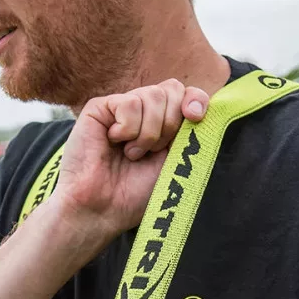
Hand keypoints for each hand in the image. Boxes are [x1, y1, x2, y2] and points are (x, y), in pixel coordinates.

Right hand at [54, 80, 209, 237]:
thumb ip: (189, 133)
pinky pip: (130, 102)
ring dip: (148, 133)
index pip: (187, 93)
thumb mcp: (174, 162)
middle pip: (172, 89)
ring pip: (153, 95)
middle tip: (152, 152)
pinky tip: (113, 142)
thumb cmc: (135, 195)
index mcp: (163, 124)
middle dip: (170, 125)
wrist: (102, 208)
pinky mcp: (99, 108)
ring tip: (131, 154)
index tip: (195, 117)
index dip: (196, 99)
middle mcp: (143, 113)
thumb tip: (199, 107)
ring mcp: (121, 108)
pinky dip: (128, 129)